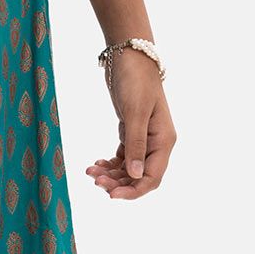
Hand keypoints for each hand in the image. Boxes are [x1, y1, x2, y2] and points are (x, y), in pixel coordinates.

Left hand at [86, 48, 175, 199]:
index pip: (152, 178)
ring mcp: (144, 140)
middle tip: (94, 180)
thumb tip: (136, 175)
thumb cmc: (135, 81)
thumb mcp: (134, 112)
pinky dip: (109, 165)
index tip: (111, 196)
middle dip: (117, 183)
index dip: (133, 191)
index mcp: (164, 141)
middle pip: (138, 178)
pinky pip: (122, 159)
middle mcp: (157, 143)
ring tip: (90, 171)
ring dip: (109, 175)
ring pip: (128, 170)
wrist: (129, 57)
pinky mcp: (131, 134)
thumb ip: (136, 145)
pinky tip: (96, 163)